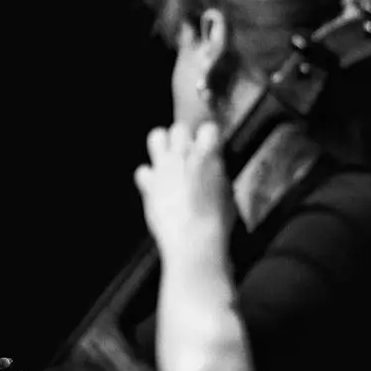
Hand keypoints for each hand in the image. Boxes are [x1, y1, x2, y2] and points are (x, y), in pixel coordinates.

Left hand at [134, 120, 233, 263]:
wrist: (194, 242)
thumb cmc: (216, 224)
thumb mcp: (228, 195)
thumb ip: (218, 176)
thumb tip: (216, 172)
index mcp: (209, 155)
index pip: (209, 128)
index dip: (208, 139)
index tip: (208, 148)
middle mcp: (184, 156)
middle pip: (179, 128)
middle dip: (182, 139)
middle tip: (186, 156)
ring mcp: (164, 168)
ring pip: (156, 136)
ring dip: (162, 146)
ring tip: (168, 162)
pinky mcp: (149, 185)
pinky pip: (142, 170)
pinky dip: (148, 178)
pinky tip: (156, 187)